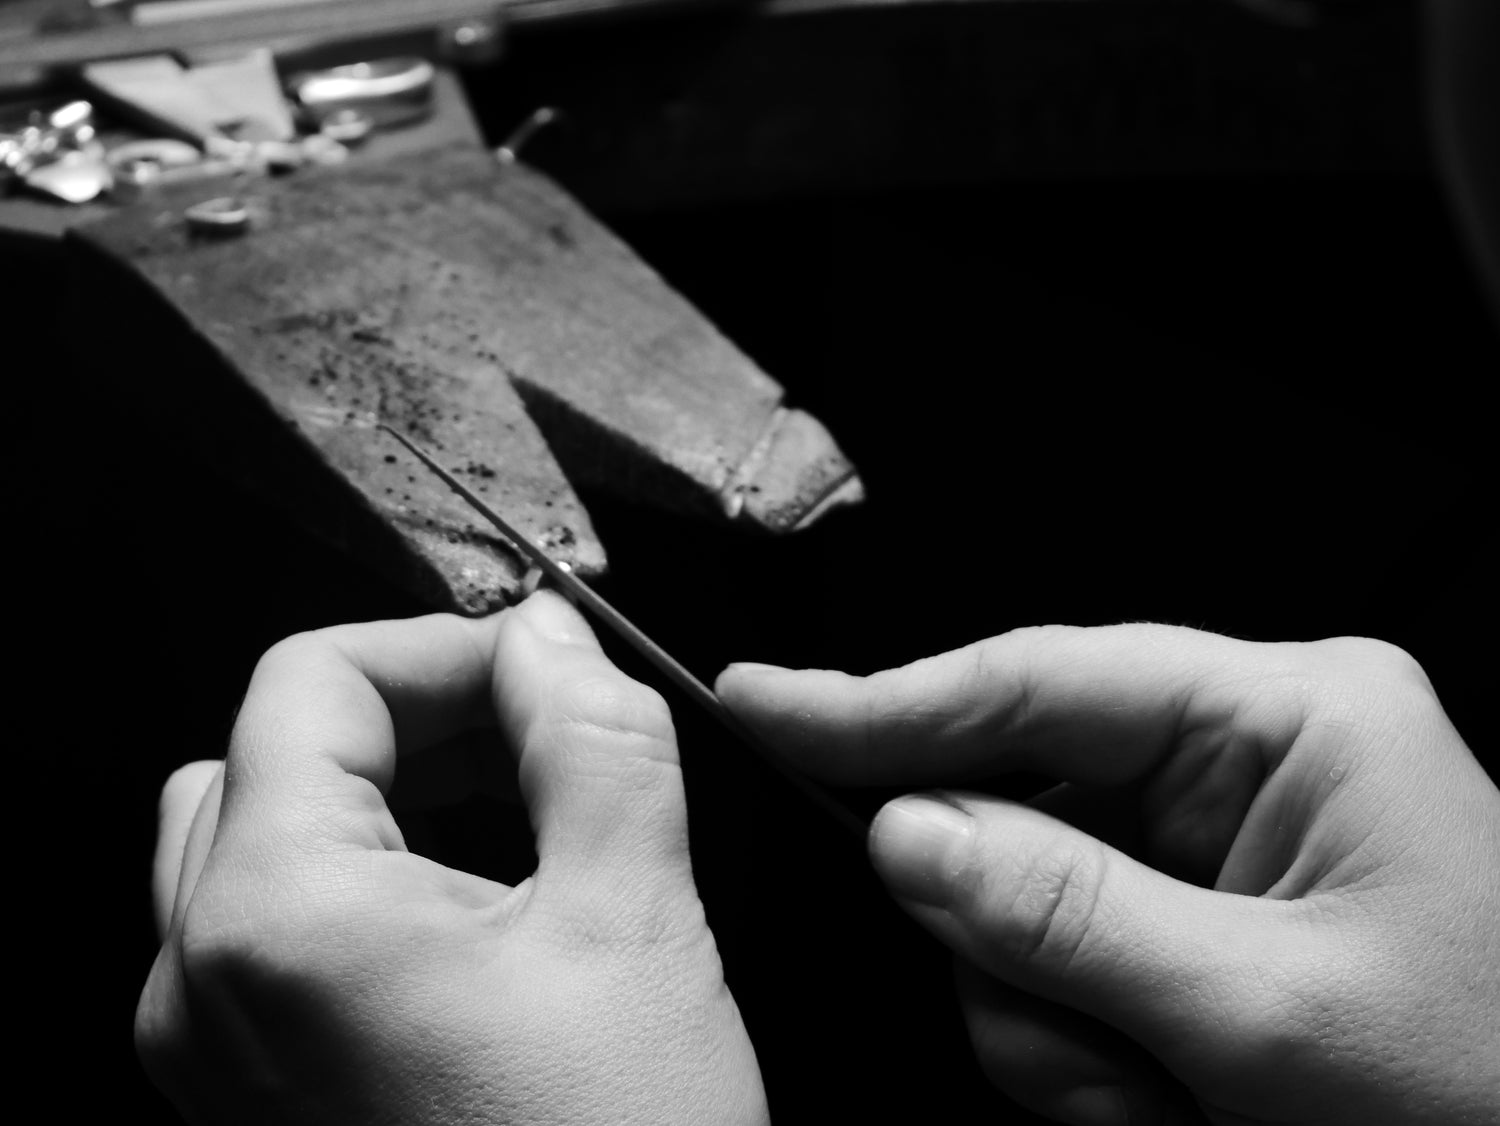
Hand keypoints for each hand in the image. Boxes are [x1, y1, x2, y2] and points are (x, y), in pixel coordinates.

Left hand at [138, 591, 766, 1124]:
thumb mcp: (635, 924)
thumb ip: (592, 741)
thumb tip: (551, 638)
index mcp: (277, 920)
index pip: (313, 681)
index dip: (445, 648)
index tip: (543, 673)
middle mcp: (202, 988)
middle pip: (266, 751)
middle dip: (410, 714)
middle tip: (533, 732)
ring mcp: (213, 1057)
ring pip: (254, 836)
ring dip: (381, 792)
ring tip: (510, 812)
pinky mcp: (251, 1100)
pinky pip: (268, 930)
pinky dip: (363, 876)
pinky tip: (473, 907)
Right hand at [717, 625, 1499, 1124]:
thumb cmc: (1490, 1089)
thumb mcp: (1268, 1015)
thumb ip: (1067, 917)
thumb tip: (911, 834)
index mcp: (1291, 721)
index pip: (1039, 681)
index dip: (886, 702)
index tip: (765, 702)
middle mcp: (1248, 763)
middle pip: (1020, 806)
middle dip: (1010, 937)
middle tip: (1077, 1033)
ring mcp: (1216, 848)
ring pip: (1024, 904)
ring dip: (1054, 1022)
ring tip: (1154, 1097)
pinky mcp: (1198, 924)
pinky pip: (1064, 964)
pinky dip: (1079, 1050)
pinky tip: (1161, 1098)